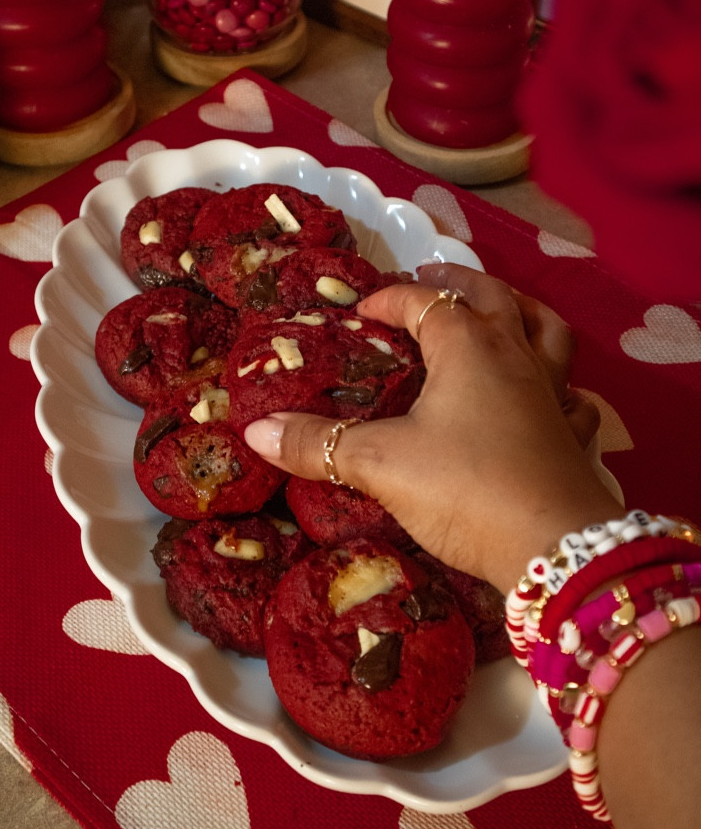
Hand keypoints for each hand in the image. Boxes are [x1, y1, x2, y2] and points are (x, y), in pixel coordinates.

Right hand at [244, 265, 621, 591]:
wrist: (555, 548)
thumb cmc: (466, 489)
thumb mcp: (382, 464)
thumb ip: (319, 444)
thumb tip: (256, 430)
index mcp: (468, 345)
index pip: (424, 302)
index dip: (389, 300)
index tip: (360, 313)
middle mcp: (515, 355)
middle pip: (490, 296)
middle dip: (456, 283)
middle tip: (430, 280)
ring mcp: (552, 392)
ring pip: (545, 330)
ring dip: (519, 311)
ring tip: (499, 310)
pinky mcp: (572, 432)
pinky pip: (573, 391)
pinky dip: (560, 381)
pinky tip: (551, 392)